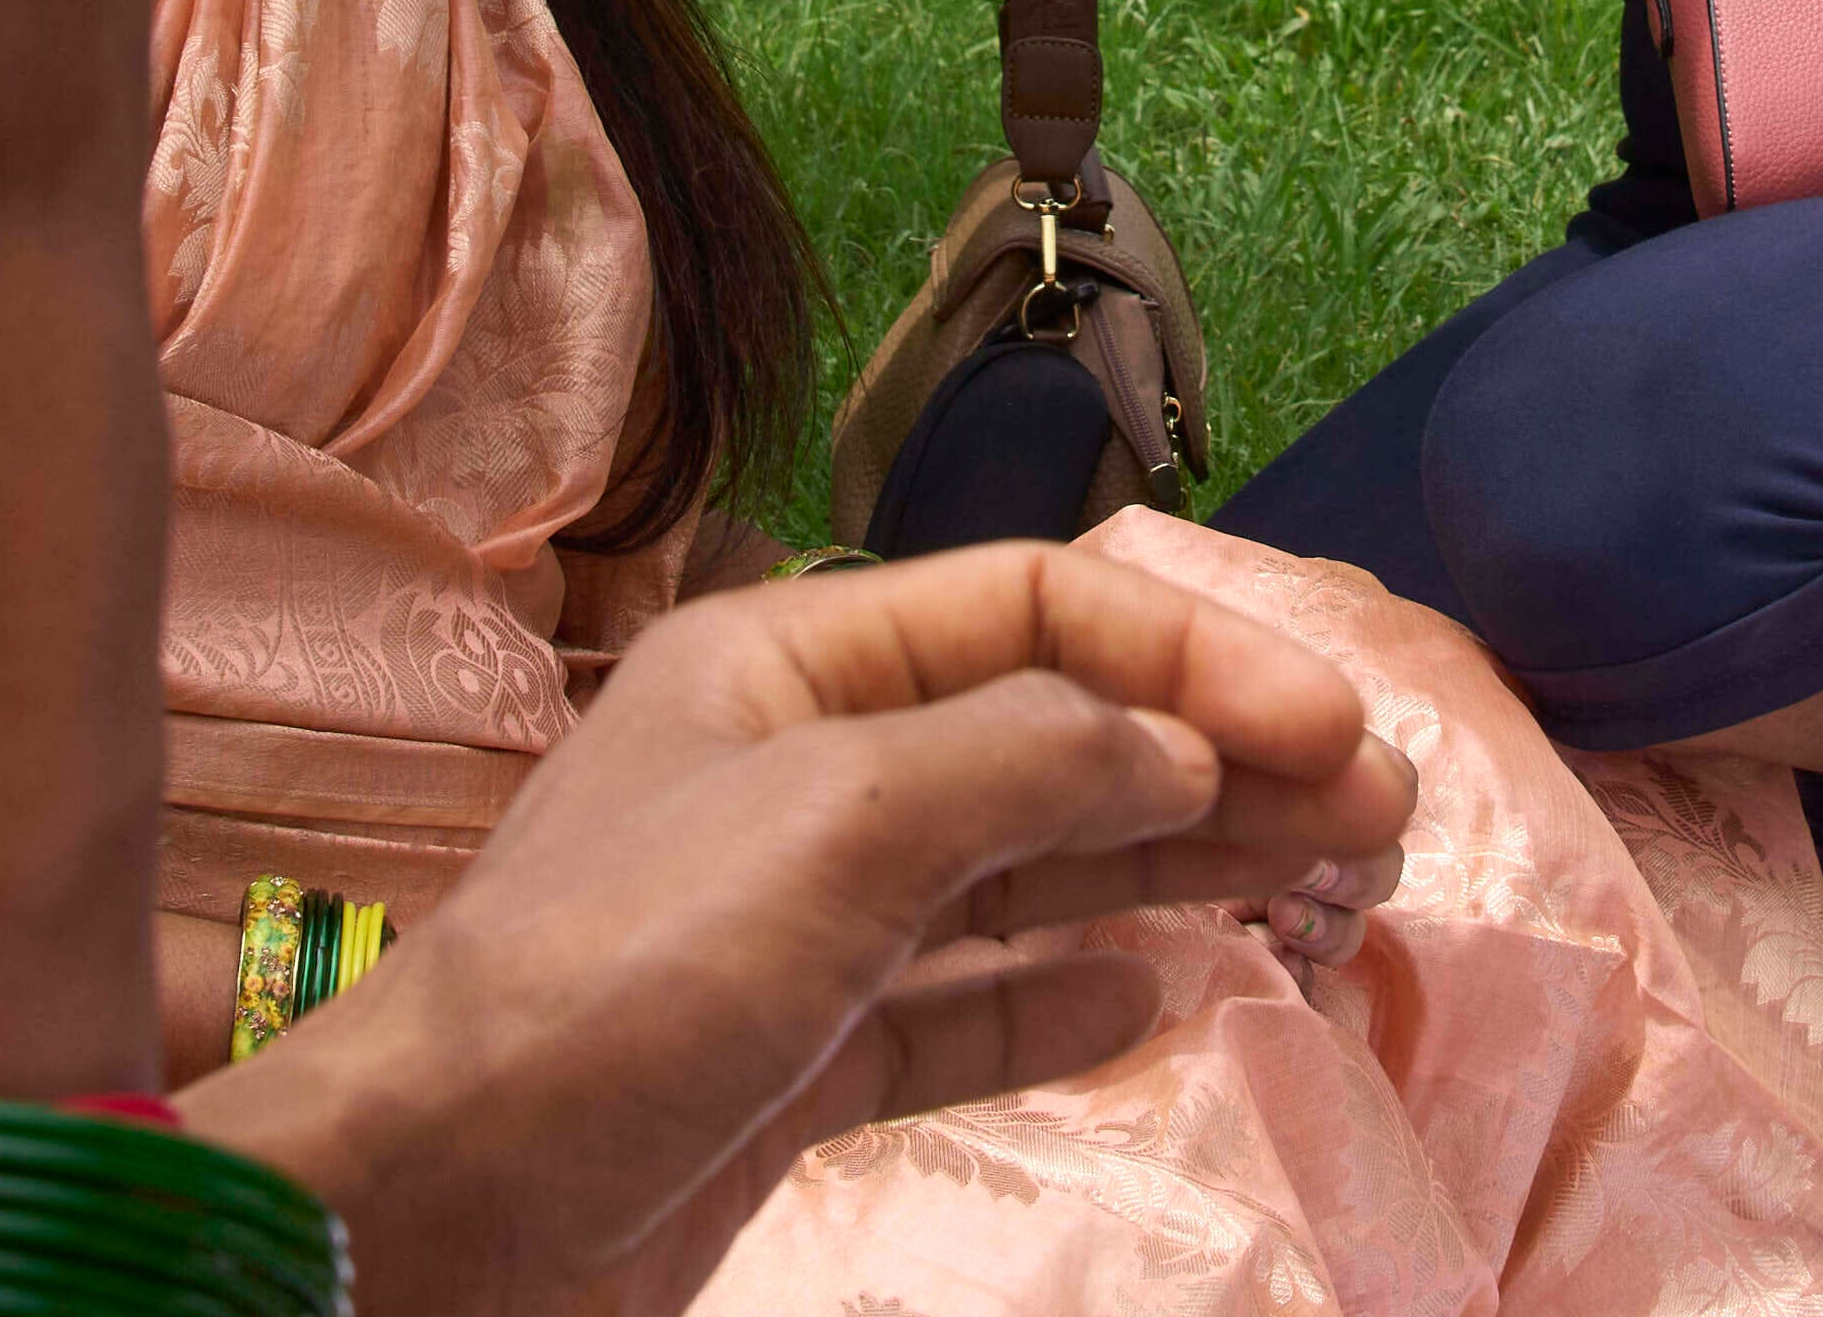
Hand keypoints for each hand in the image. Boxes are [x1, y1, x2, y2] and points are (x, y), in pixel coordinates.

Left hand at [197, 546, 1419, 1316]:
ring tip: (1328, 886)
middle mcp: (806, 774)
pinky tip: (1163, 993)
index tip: (1329, 726)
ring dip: (1181, 867)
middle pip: (1054, 740)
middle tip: (1380, 816)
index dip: (1195, 658)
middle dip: (1219, 762)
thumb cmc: (625, 975)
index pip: (1036, 614)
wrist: (442, 1207)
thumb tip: (1185, 743)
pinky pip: (968, 1010)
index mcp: (791, 667)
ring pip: (1033, 873)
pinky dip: (1068, 998)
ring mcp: (805, 927)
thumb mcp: (837, 821)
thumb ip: (1029, 762)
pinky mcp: (799, 1063)